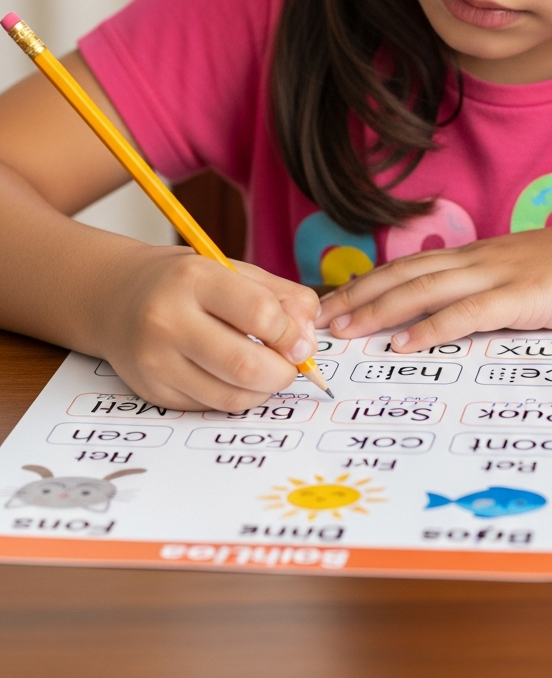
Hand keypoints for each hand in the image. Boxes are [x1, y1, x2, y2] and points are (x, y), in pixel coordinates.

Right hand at [93, 245, 320, 411]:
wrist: (116, 298)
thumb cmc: (186, 282)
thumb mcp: (233, 271)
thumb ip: (280, 296)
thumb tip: (309, 336)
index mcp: (194, 278)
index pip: (259, 314)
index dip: (291, 334)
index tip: (302, 341)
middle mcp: (168, 320)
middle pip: (245, 365)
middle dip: (283, 372)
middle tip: (291, 365)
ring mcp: (156, 360)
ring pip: (230, 396)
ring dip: (263, 390)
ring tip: (267, 371)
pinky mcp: (152, 391)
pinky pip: (210, 406)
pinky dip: (235, 397)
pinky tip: (234, 377)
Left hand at [316, 208, 551, 351]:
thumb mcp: (533, 275)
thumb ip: (499, 290)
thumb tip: (466, 315)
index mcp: (482, 256)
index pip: (412, 268)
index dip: (370, 284)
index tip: (335, 303)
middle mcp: (482, 260)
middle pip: (405, 276)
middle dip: (358, 298)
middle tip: (318, 320)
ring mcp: (501, 275)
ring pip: (425, 292)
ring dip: (380, 312)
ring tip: (345, 332)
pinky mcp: (524, 297)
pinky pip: (468, 314)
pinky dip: (431, 330)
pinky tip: (404, 345)